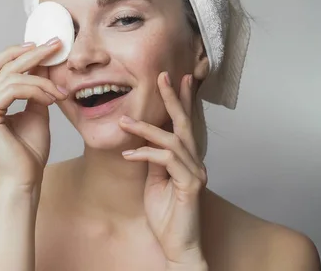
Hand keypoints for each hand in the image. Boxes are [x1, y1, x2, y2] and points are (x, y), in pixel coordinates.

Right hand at [0, 38, 68, 188]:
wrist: (26, 179)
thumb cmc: (30, 151)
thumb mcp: (38, 110)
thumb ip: (38, 88)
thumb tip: (44, 61)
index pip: (0, 66)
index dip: (21, 52)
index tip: (47, 46)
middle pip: (3, 65)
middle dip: (32, 53)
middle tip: (55, 45)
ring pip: (12, 77)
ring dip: (41, 80)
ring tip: (59, 92)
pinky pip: (13, 89)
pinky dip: (36, 90)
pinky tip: (50, 99)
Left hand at [118, 72, 207, 267]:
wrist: (176, 245)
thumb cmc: (165, 214)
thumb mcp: (154, 180)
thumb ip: (153, 159)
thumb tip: (145, 139)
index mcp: (187, 159)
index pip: (183, 124)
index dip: (181, 100)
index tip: (176, 78)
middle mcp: (195, 162)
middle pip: (184, 124)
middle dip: (173, 98)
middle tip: (163, 76)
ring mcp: (195, 173)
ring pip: (172, 140)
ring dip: (147, 128)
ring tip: (125, 121)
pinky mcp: (190, 185)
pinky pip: (166, 161)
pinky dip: (146, 154)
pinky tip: (128, 154)